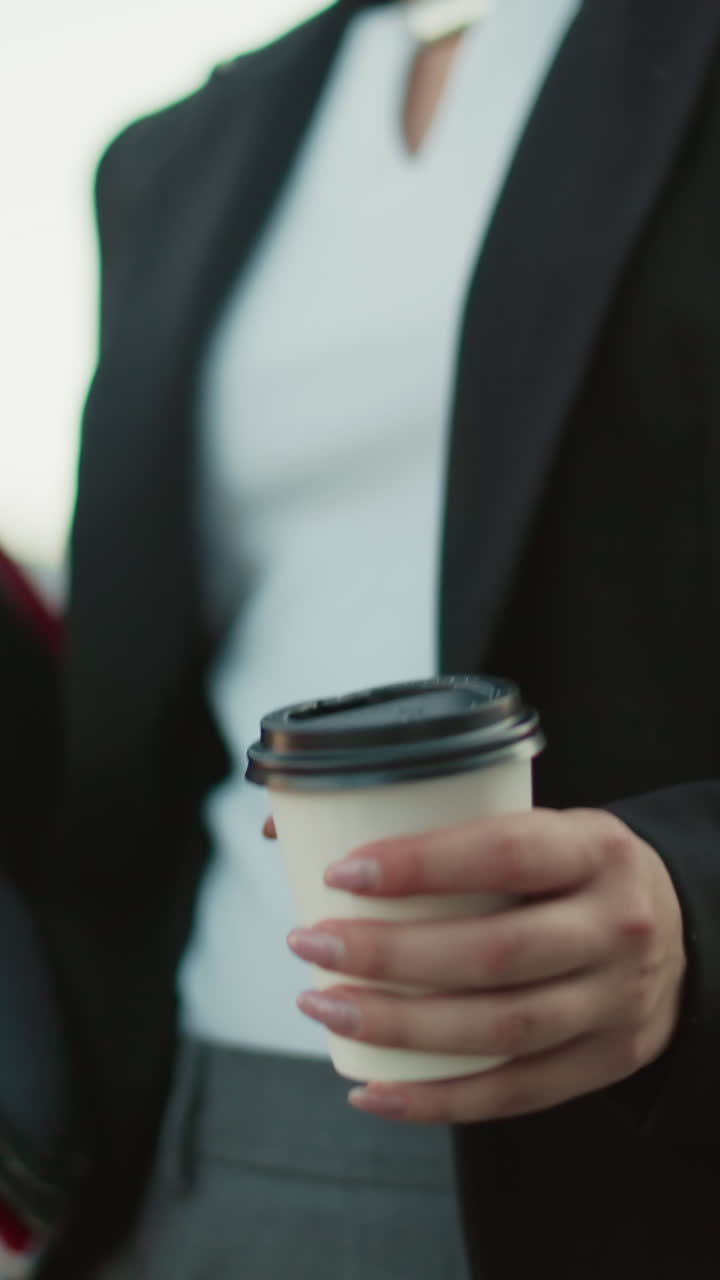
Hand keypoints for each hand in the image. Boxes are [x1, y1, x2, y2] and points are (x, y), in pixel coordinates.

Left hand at [287, 808, 686, 1122]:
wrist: (679, 927)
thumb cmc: (573, 870)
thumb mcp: (538, 827)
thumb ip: (434, 827)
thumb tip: (285, 832)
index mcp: (596, 847)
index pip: (506, 853)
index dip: (421, 865)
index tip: (342, 872)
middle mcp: (616, 924)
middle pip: (495, 951)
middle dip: (389, 954)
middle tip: (310, 942)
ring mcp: (616, 1000)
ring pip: (502, 1028)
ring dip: (399, 1027)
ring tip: (323, 1004)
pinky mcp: (607, 1059)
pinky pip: (517, 1092)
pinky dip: (438, 1100)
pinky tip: (372, 1091)